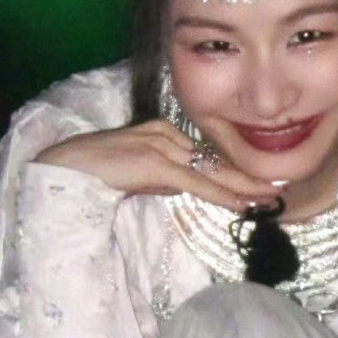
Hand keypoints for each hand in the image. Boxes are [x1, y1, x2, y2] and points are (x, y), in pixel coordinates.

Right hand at [34, 119, 257, 210]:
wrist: (61, 169)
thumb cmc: (92, 172)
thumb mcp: (136, 174)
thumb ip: (161, 178)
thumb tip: (186, 187)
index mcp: (161, 133)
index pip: (205, 155)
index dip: (232, 173)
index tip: (256, 186)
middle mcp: (164, 133)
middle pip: (214, 159)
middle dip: (247, 177)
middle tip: (276, 189)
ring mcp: (159, 145)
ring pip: (210, 169)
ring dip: (241, 187)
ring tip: (268, 198)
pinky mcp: (153, 162)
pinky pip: (194, 181)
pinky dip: (219, 194)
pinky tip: (240, 204)